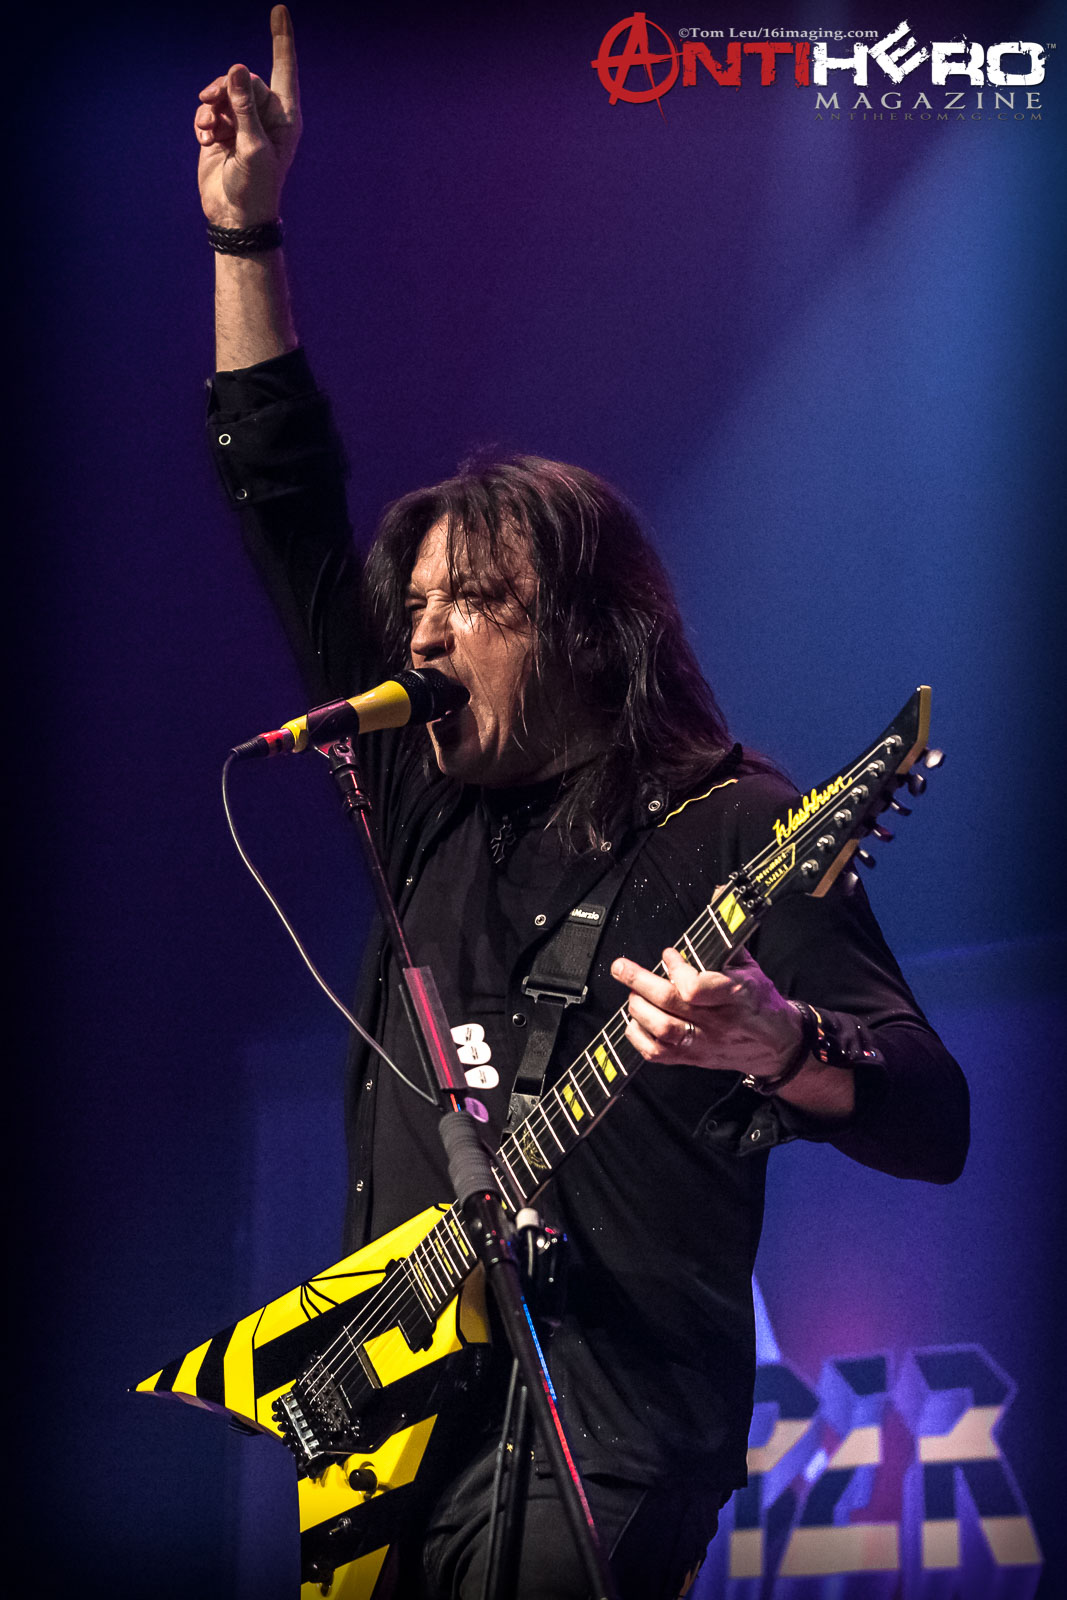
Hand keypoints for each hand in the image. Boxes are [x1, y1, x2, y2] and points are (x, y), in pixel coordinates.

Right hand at [195, 5, 300, 227]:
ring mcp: (242, 122)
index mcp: (284, 117)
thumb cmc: (255, 187)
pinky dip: (203, 121)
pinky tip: (204, 139)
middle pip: (243, 79)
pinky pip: (208, 110)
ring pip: (223, 91)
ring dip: (211, 105)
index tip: (279, 9)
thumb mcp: (253, 146)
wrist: (234, 216)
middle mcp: (265, 116)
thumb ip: (244, 106)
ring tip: (207, 128)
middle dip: (226, 86)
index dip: (281, 40)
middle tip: (211, 101)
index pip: (283, 70)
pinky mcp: (221, 131)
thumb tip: (236, 68)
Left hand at [611, 946, 803, 1079]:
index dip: (677, 970)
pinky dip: (639, 1037)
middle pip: (671, 1003)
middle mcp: (719, 1021)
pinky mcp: (694, 1058)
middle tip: (621, 968)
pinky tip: (634, 1021)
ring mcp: (705, 1042)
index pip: (697, 987)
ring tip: (632, 993)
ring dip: (638, 1009)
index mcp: (736, 994)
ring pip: (662, 1030)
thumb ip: (727, 937)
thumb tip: (719, 894)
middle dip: (639, 982)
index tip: (669, 954)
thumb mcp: (751, 967)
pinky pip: (658, 1054)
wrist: (778, 1045)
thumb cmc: (760, 1003)